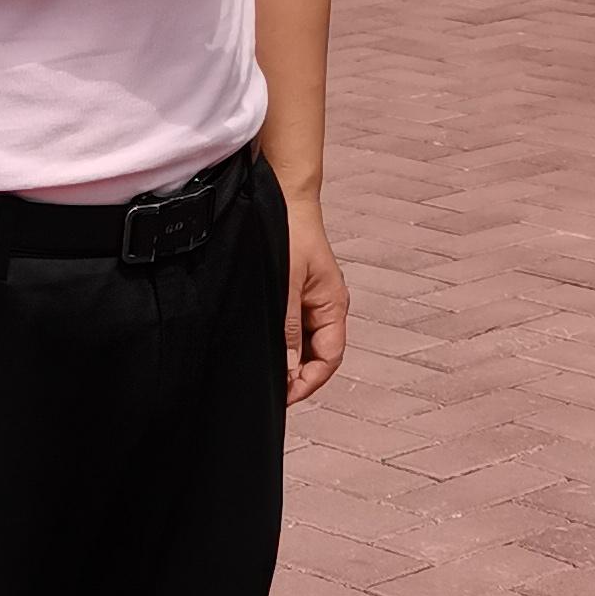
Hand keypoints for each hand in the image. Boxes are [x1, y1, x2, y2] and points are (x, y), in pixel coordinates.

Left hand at [279, 181, 348, 404]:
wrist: (286, 198)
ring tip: (261, 370)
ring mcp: (312, 299)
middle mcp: (326, 306)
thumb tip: (288, 370)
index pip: (329, 359)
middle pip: (317, 355)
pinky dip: (280, 340)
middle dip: (296, 376)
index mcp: (332, 306)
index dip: (308, 383)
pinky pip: (292, 326)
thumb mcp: (286, 284)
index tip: (282, 397)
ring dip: (287, 358)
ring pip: (303, 342)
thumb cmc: (290, 233)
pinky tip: (262, 344)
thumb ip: (287, 328)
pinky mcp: (297, 292)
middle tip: (267, 390)